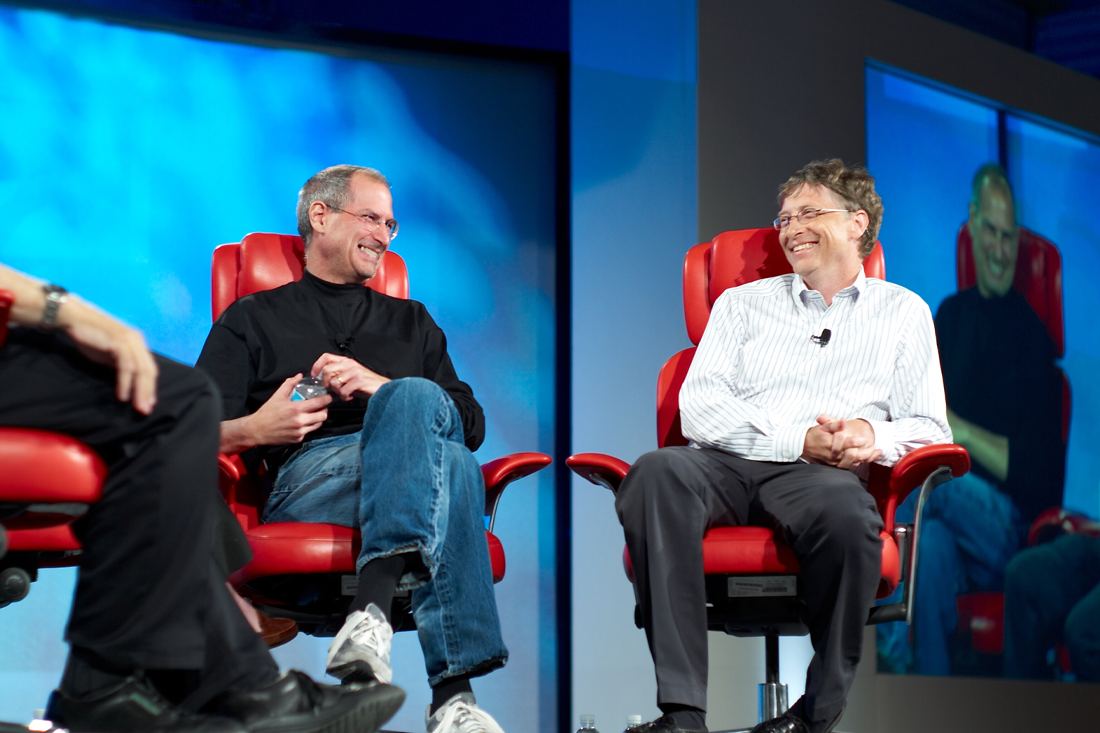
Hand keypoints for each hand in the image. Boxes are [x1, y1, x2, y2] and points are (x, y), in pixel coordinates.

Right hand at [62, 299, 158, 415]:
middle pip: (148, 371)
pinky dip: (126, 382)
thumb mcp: (109, 355)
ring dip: (139, 391)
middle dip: (148, 392)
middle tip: (145, 410)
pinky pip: (126, 366)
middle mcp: (137, 341)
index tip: (148, 403)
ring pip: (140, 370)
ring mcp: (129, 340)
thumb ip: (121, 366)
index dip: (150, 387)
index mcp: (137, 343)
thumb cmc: (90, 336)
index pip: (149, 368)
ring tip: (137, 407)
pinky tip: (123, 395)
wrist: (74, 318)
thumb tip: (129, 384)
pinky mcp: (119, 342)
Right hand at [243, 374, 330, 445]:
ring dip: (318, 418)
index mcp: (296, 408)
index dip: (327, 399)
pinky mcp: (298, 439)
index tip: (329, 397)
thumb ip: (290, 384)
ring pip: (318, 425)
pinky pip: (308, 431)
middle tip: (322, 406)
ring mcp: (300, 431)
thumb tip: (299, 376)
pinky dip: (308, 426)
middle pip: (323, 416)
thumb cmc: (267, 412)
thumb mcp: (278, 395)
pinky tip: (303, 422)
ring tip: (314, 413)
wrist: (257, 430)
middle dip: (325, 410)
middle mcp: (300, 421)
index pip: (319, 403)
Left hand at [312, 353, 389, 400]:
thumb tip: (323, 379)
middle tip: (332, 389)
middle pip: (327, 371)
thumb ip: (338, 373)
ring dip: (338, 392)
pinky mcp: (359, 380)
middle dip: (326, 383)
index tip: (314, 375)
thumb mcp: (350, 375)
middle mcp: (350, 364)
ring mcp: (355, 371)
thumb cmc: (366, 384)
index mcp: (346, 361)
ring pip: (334, 383)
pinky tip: (351, 396)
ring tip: (346, 393)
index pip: (326, 357)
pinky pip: (343, 391)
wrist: (383, 388)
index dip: (317, 366)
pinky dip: (345, 397)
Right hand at [803, 414, 880, 468]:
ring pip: (853, 462)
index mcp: (830, 444)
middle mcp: (834, 455)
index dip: (855, 442)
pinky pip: (851, 466)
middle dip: (865, 452)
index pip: (844, 444)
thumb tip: (843, 420)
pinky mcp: (837, 465)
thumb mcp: (823, 427)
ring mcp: (836, 462)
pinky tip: (870, 457)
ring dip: (866, 458)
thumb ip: (834, 424)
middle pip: (852, 456)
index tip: (864, 439)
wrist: (805, 447)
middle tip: (874, 447)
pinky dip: (862, 462)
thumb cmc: (815, 435)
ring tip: (876, 452)